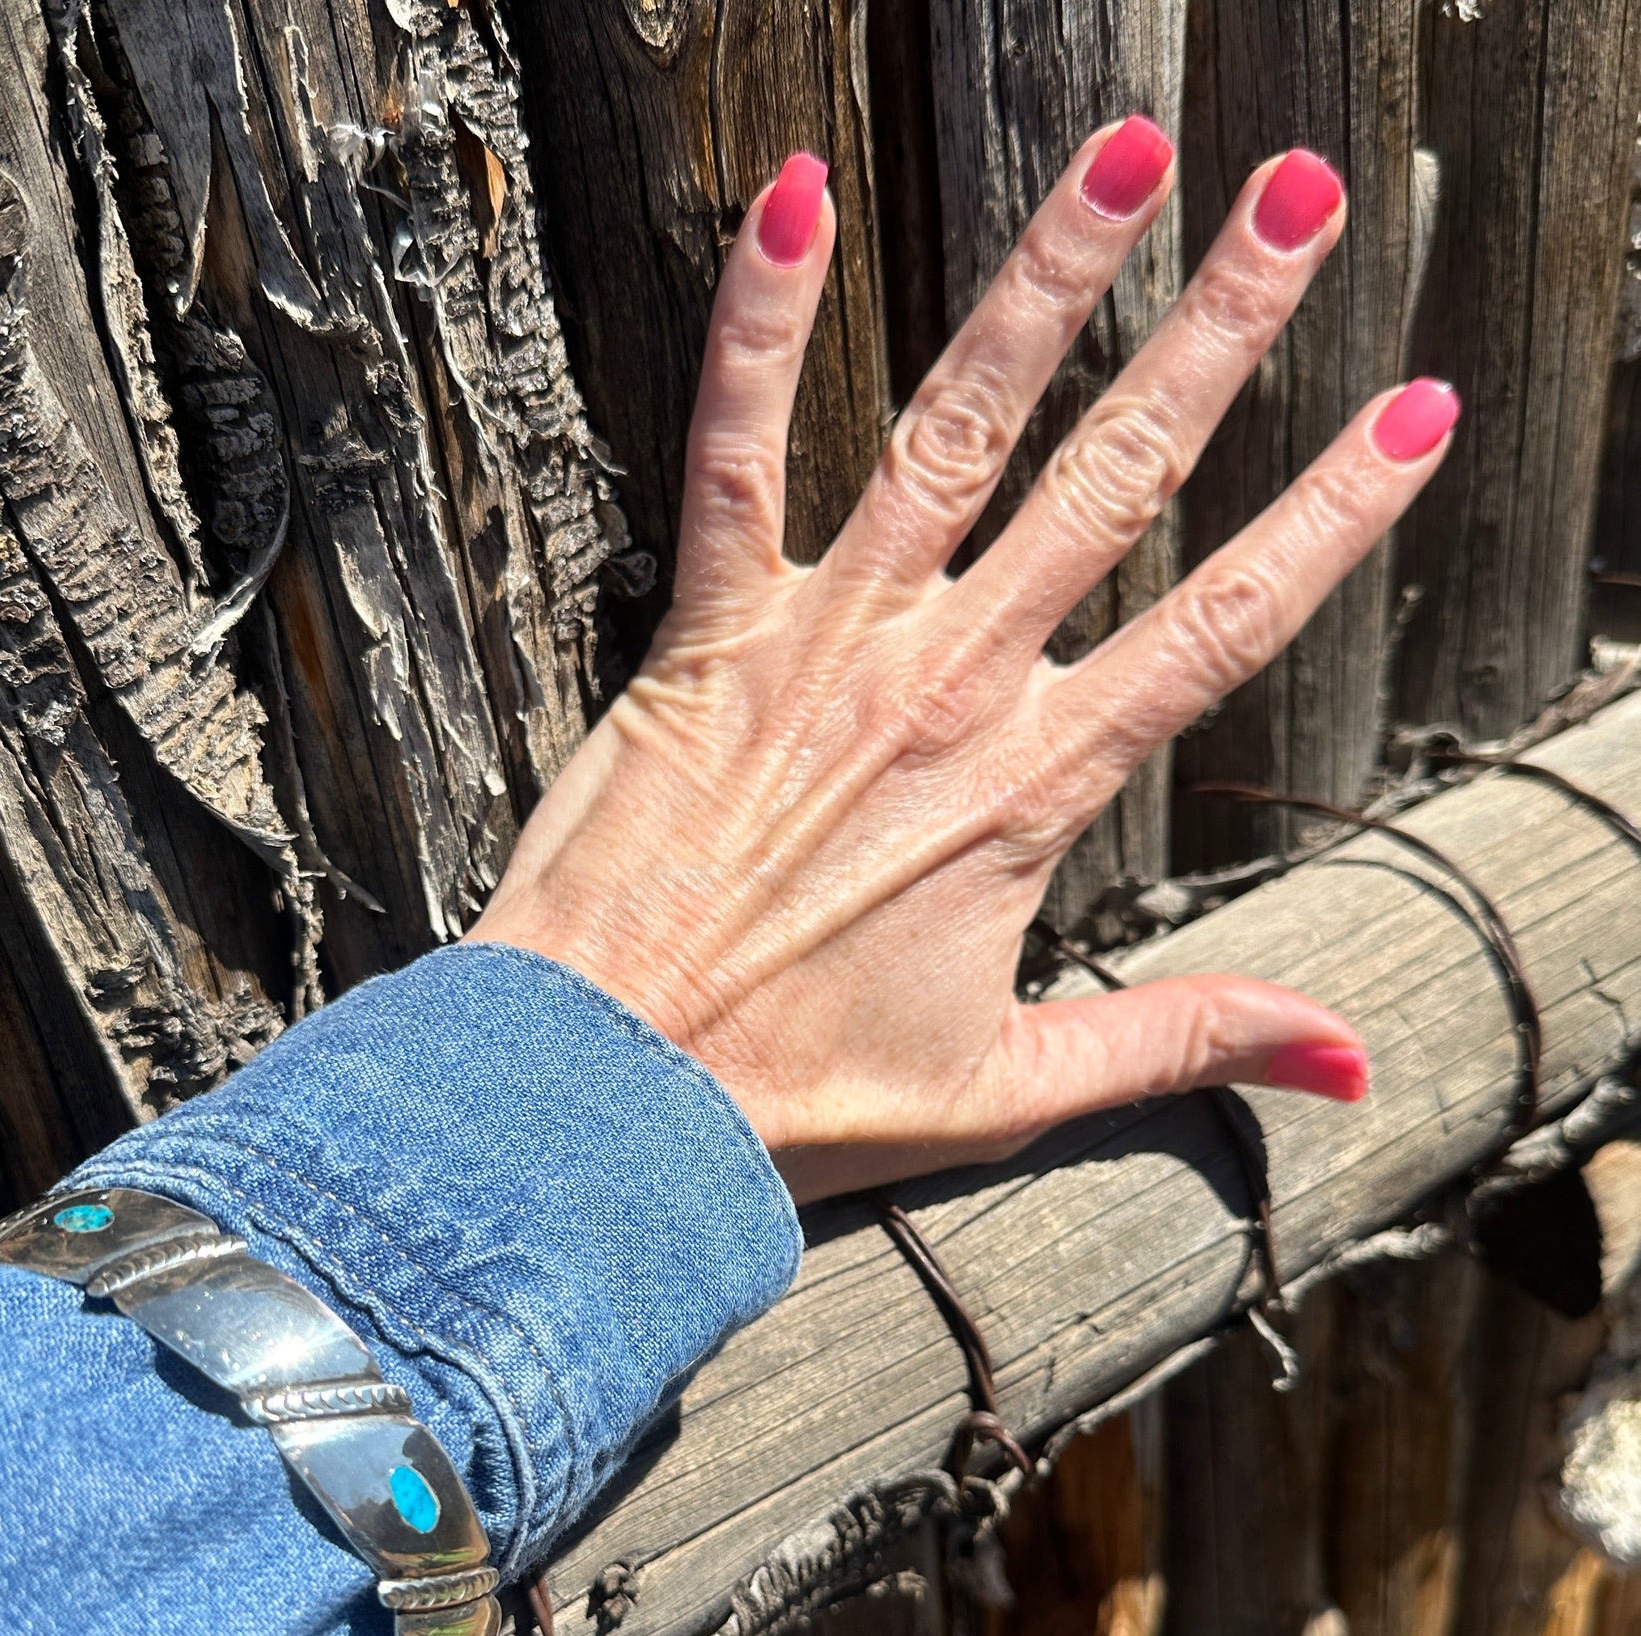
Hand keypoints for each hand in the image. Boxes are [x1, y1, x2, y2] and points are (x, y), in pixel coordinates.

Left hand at [469, 123, 1457, 1204]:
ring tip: (1130, 153)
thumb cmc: (794, 1094)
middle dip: (1220, 331)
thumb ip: (1182, 1037)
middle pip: (1114, 483)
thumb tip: (1350, 1054)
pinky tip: (792, 198)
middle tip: (1302, 199)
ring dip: (1048, 282)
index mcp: (1031, 792)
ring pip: (957, 430)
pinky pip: (735, 453)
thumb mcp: (1011, 1086)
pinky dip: (759, 326)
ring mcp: (823, 647)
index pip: (1220, 626)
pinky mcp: (705, 634)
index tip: (1417, 412)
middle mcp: (945, 693)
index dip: (1331, 515)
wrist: (607, 1089)